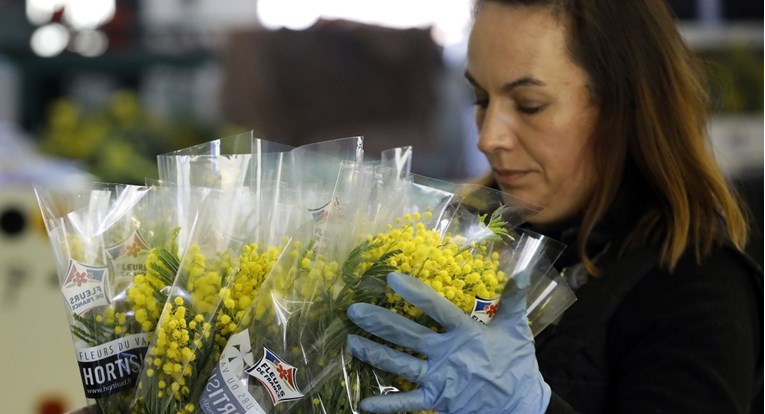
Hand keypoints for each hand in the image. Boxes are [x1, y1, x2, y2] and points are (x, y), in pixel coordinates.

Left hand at [346, 272, 549, 413]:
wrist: (521, 405)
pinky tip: (363, 403)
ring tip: (351, 342)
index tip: (391, 278)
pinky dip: (386, 405)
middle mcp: (447, 354)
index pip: (435, 307)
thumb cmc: (516, 364)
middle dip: (379, 322)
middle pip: (407, 335)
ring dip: (374, 353)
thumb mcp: (517, 329)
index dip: (413, 292)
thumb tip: (524, 272)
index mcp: (465, 332)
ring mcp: (439, 378)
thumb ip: (514, 299)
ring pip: (400, 365)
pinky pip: (407, 403)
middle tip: (353, 311)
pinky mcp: (436, 400)